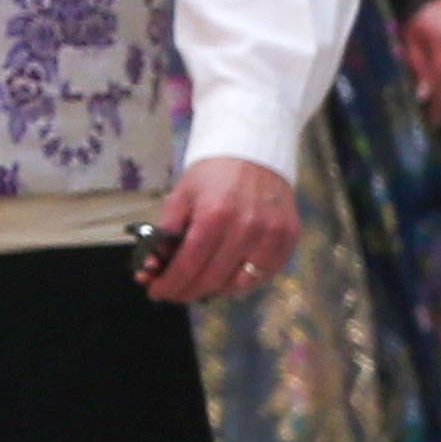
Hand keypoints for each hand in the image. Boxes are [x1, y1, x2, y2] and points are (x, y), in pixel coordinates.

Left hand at [137, 156, 298, 304]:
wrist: (255, 150)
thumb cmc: (214, 173)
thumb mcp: (183, 195)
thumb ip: (167, 231)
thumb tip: (153, 266)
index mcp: (215, 214)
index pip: (189, 265)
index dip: (170, 284)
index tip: (156, 291)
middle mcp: (246, 228)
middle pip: (212, 279)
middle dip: (186, 291)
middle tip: (173, 291)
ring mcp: (271, 235)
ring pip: (238, 284)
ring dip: (214, 289)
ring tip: (199, 281)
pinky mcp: (288, 238)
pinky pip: (263, 275)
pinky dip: (243, 281)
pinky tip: (227, 274)